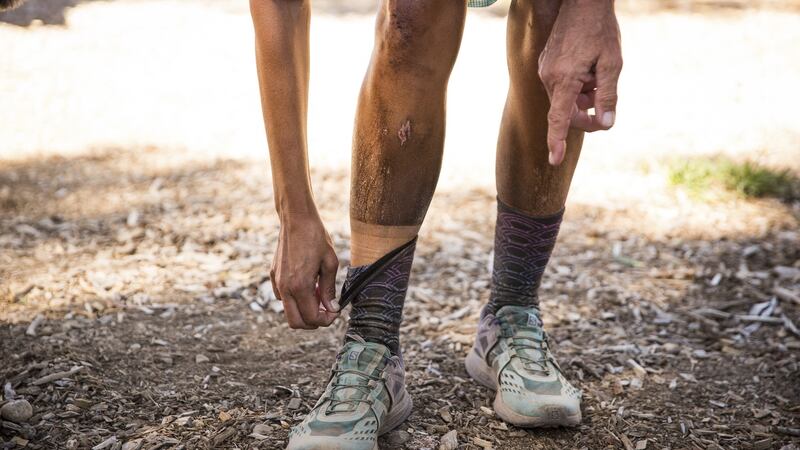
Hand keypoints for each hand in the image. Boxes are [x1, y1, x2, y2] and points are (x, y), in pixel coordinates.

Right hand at [270, 212, 339, 328]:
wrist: (296, 219)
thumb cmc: (316, 238)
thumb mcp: (330, 263)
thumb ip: (329, 289)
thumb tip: (332, 308)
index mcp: (300, 286)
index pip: (311, 318)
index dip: (325, 320)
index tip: (334, 313)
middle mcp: (285, 287)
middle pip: (295, 322)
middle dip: (312, 322)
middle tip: (326, 311)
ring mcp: (276, 282)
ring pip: (288, 311)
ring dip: (304, 310)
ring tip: (318, 293)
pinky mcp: (273, 276)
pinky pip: (282, 297)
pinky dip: (295, 299)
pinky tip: (307, 284)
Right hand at [538, 0, 621, 164]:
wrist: (582, 2)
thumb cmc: (600, 30)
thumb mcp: (612, 64)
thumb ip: (608, 97)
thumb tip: (606, 125)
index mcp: (565, 79)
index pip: (559, 118)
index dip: (557, 141)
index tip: (554, 160)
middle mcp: (549, 77)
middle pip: (564, 112)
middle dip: (584, 115)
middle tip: (605, 110)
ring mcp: (545, 70)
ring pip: (564, 99)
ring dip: (582, 98)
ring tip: (598, 78)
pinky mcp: (546, 65)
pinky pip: (560, 86)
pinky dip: (576, 87)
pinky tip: (588, 70)